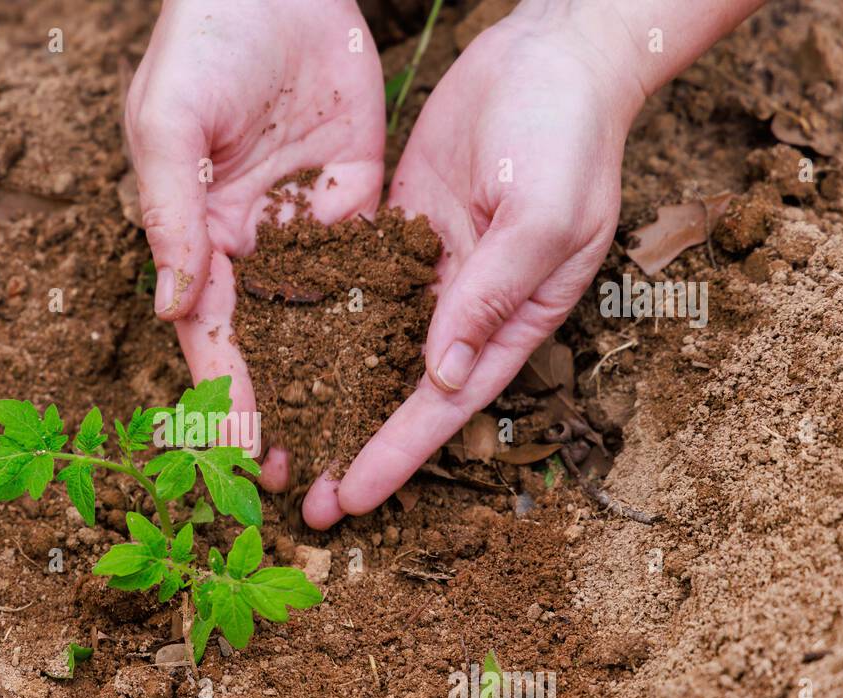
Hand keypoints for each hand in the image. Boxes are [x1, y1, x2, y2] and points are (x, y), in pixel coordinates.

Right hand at [124, 0, 384, 478]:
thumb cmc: (201, 46)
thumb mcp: (169, 128)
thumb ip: (173, 217)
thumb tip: (175, 309)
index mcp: (198, 239)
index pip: (212, 337)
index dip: (226, 397)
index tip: (242, 456)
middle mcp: (254, 249)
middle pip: (270, 348)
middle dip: (283, 411)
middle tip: (300, 479)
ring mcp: (309, 229)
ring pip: (323, 323)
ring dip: (334, 387)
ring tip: (353, 448)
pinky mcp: (360, 202)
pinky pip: (371, 270)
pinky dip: (382, 320)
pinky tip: (403, 373)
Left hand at [302, 7, 646, 527]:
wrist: (550, 54)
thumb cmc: (568, 135)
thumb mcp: (541, 217)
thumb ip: (490, 295)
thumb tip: (443, 377)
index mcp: (509, 320)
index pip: (446, 404)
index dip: (397, 453)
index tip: (352, 497)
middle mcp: (462, 309)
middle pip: (399, 392)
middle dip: (352, 443)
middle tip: (302, 498)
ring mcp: (425, 272)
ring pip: (368, 348)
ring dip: (327, 395)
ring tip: (279, 439)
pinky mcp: (395, 233)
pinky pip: (351, 286)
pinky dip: (318, 322)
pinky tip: (274, 354)